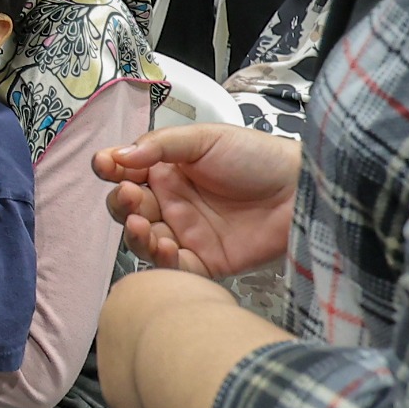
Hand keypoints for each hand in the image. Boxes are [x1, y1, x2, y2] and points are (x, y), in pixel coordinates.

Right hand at [94, 124, 299, 276]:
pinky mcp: (205, 261)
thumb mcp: (206, 139)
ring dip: (135, 234)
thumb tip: (118, 156)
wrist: (303, 190)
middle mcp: (172, 203)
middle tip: (130, 194)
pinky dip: (162, 261)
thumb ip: (160, 145)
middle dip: (121, 203)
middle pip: (128, 209)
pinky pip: (174, 268)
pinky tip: (164, 246)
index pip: (126, 172)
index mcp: (168, 170)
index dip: (110, 170)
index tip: (106, 165)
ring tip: (142, 225)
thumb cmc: (259, 157)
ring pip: (144, 240)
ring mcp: (187, 233)